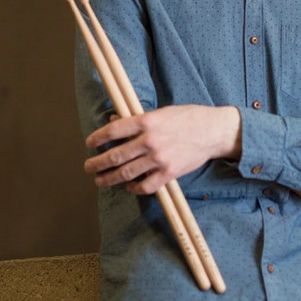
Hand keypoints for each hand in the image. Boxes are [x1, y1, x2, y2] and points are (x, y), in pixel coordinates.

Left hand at [84, 105, 240, 194]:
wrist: (212, 131)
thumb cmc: (187, 117)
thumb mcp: (161, 112)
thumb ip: (137, 118)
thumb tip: (114, 122)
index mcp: (147, 121)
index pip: (114, 131)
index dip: (97, 138)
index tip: (89, 143)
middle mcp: (150, 141)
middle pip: (116, 155)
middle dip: (97, 163)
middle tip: (88, 166)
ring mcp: (159, 159)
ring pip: (126, 173)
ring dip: (109, 179)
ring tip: (100, 180)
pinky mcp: (169, 173)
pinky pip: (145, 186)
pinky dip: (134, 188)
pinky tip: (129, 186)